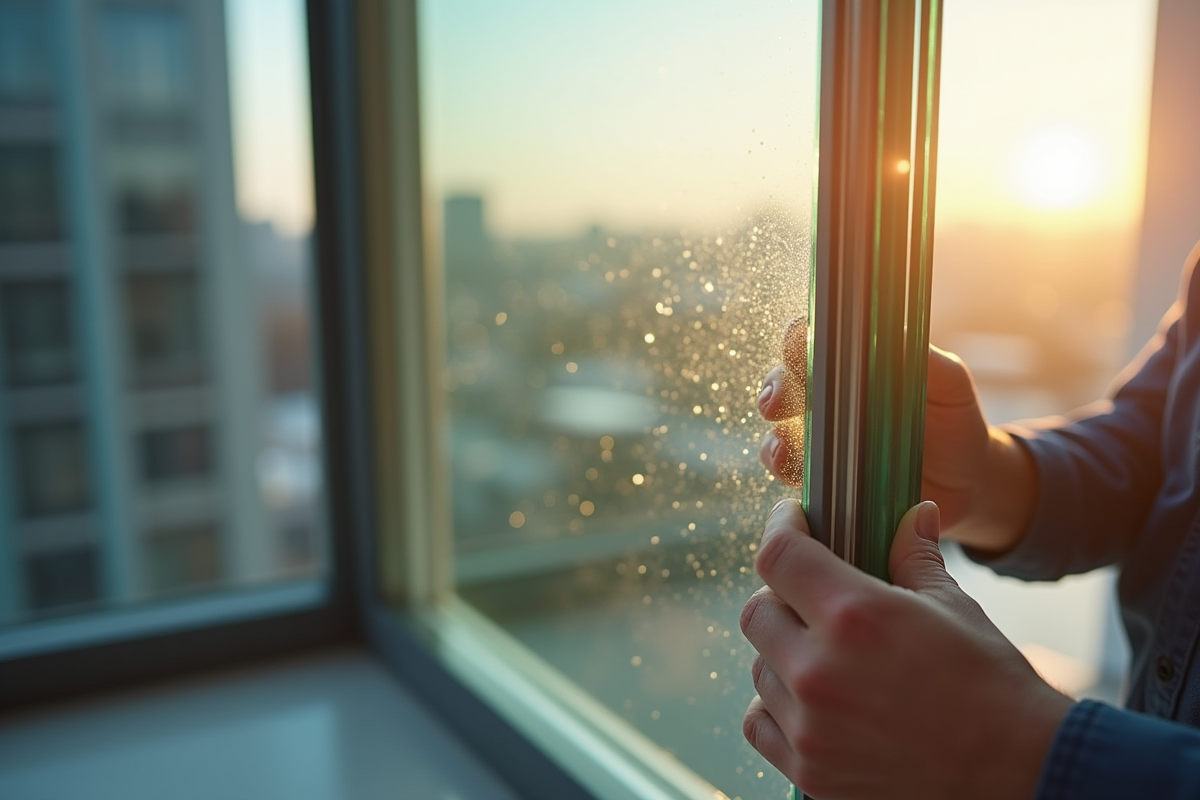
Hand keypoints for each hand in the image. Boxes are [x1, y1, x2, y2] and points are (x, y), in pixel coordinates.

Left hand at [740, 499, 1071, 799]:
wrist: (1019, 774)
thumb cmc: (991, 686)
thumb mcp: (953, 609)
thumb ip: (915, 557)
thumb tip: (913, 514)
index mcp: (855, 616)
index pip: (780, 556)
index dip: (781, 529)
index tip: (791, 522)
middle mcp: (820, 670)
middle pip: (758, 612)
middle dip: (781, 594)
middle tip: (811, 595)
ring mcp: (810, 727)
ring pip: (760, 667)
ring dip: (783, 652)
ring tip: (824, 652)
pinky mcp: (810, 771)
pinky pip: (760, 723)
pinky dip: (777, 706)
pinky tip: (810, 698)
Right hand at [757, 320, 1035, 551]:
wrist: (967, 481)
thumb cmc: (955, 420)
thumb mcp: (949, 382)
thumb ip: (924, 360)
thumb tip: (892, 340)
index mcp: (851, 366)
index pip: (810, 342)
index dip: (795, 341)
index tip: (796, 349)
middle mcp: (828, 399)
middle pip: (782, 385)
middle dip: (773, 390)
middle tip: (777, 403)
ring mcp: (822, 441)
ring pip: (778, 434)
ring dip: (773, 441)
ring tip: (784, 451)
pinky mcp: (825, 480)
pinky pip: (794, 476)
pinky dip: (788, 475)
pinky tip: (796, 475)